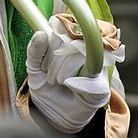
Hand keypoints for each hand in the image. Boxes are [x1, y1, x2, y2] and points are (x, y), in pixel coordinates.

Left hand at [25, 14, 124, 133]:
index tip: (44, 51)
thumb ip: (35, 50)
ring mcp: (97, 66)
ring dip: (64, 70)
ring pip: (82, 56)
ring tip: (57, 80)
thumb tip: (41, 33)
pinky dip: (78, 83)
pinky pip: (93, 79)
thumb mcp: (34, 66)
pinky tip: (69, 85)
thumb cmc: (46, 84)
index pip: (65, 26)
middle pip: (73, 39)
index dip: (53, 36)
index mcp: (71, 40)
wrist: (54, 111)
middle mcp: (87, 49)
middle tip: (48, 73)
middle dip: (55, 57)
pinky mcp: (103, 85)